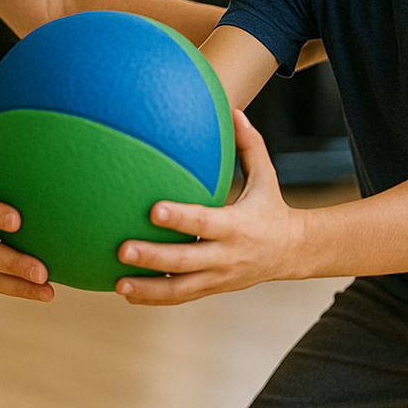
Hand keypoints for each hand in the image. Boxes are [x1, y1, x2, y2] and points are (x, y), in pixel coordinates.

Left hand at [114, 109, 302, 304]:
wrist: (291, 253)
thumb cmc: (271, 206)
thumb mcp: (266, 176)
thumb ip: (249, 144)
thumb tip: (233, 109)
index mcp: (237, 225)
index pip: (204, 222)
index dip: (180, 218)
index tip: (152, 209)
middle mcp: (226, 255)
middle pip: (185, 261)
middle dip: (152, 258)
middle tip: (121, 249)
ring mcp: (218, 277)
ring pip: (179, 288)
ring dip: (147, 288)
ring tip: (116, 282)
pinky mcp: (212, 288)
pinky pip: (180, 297)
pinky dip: (153, 297)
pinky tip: (125, 291)